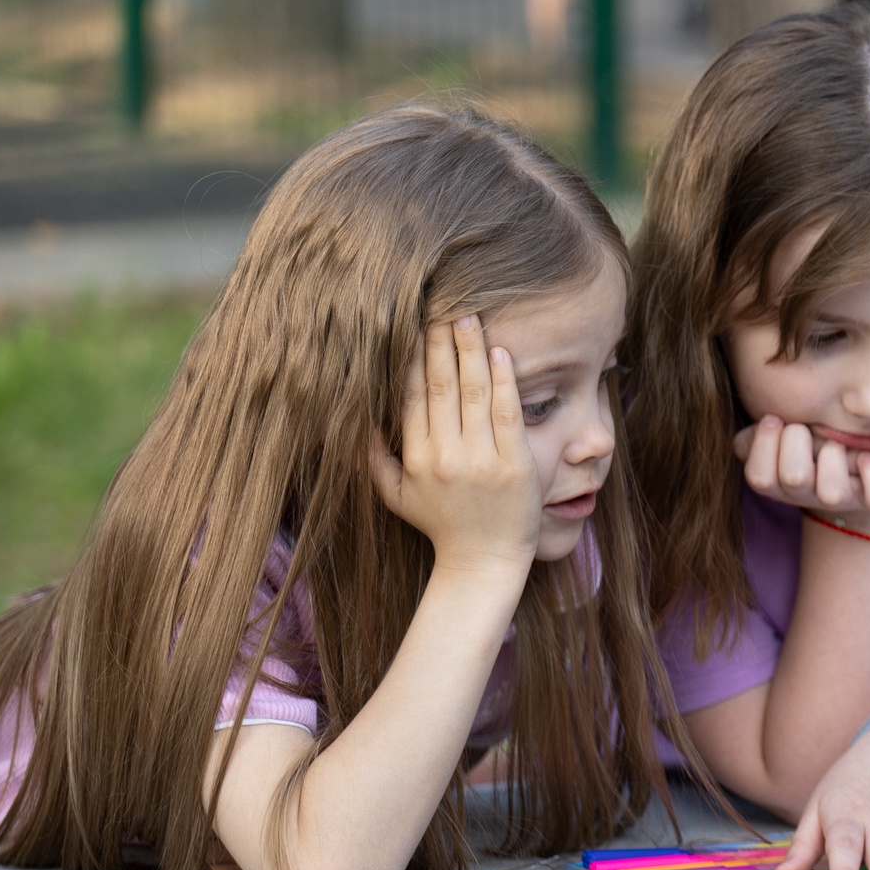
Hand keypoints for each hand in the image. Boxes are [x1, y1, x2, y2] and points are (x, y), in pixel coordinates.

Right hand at [368, 316, 540, 575]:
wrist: (484, 562)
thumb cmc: (441, 526)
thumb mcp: (395, 496)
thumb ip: (372, 458)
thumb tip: (354, 420)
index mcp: (416, 457)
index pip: (412, 396)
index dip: (412, 359)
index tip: (412, 325)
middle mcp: (445, 456)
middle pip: (441, 387)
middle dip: (440, 344)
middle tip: (441, 306)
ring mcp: (482, 460)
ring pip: (474, 394)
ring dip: (471, 351)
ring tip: (469, 318)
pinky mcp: (515, 465)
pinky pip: (507, 414)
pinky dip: (504, 382)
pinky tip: (501, 353)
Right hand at [735, 416, 869, 533]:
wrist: (856, 471)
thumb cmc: (812, 444)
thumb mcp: (782, 435)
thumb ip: (761, 430)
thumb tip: (765, 421)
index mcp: (779, 483)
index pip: (759, 477)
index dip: (764, 444)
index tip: (775, 419)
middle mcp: (807, 496)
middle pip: (794, 477)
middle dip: (798, 441)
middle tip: (806, 428)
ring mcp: (841, 500)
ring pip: (832, 492)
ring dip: (834, 456)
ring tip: (837, 443)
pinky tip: (867, 456)